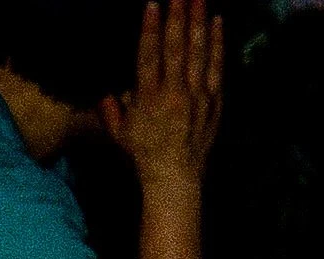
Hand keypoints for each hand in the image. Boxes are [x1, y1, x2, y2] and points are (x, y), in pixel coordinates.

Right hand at [101, 0, 224, 192]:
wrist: (174, 177)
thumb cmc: (144, 154)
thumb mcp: (119, 134)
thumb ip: (110, 110)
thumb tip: (105, 93)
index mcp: (148, 99)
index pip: (149, 56)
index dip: (150, 28)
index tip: (153, 4)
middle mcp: (173, 95)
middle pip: (176, 49)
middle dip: (177, 17)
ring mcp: (196, 96)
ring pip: (198, 53)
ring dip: (198, 22)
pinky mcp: (213, 100)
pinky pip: (216, 67)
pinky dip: (217, 43)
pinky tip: (217, 22)